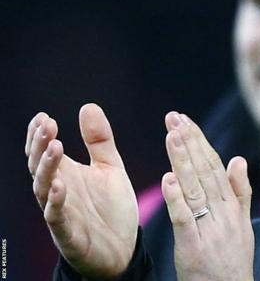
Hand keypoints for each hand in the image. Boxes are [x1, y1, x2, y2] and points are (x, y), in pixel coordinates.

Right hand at [26, 104, 137, 278]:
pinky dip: (56, 202)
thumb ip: (99, 141)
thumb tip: (88, 106)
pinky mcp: (69, 234)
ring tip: (55, 147)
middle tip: (47, 125)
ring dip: (47, 168)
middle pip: (40, 166)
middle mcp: (59, 191)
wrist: (124, 248)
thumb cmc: (112, 207)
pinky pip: (57, 217)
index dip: (39, 135)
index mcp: (67, 174)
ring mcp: (62, 212)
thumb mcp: (110, 167)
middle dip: (40, 145)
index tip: (43, 116)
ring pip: (44, 189)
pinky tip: (59, 185)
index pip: (44, 151)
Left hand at [161, 112, 253, 280]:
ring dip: (183, 161)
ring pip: (195, 188)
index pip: (215, 166)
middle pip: (205, 171)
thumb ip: (240, 191)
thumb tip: (238, 159)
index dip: (200, 142)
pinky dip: (176, 199)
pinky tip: (167, 179)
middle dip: (190, 142)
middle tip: (174, 117)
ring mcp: (209, 228)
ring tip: (172, 136)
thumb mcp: (243, 224)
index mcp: (232, 205)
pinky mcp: (193, 246)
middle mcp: (223, 212)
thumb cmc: (233, 259)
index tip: (186, 120)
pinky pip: (184, 219)